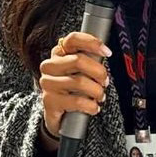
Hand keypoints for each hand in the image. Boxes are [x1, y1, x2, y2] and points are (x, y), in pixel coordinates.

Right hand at [38, 32, 111, 149]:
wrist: (59, 116)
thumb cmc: (73, 90)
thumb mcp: (81, 72)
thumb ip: (90, 60)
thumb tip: (105, 53)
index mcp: (59, 53)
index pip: (73, 39)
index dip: (92, 43)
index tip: (107, 52)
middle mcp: (50, 66)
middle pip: (78, 60)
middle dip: (99, 72)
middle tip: (105, 81)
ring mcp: (48, 83)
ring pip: (79, 82)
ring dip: (97, 91)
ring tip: (100, 96)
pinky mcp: (49, 101)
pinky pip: (76, 101)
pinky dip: (91, 105)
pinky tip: (94, 108)